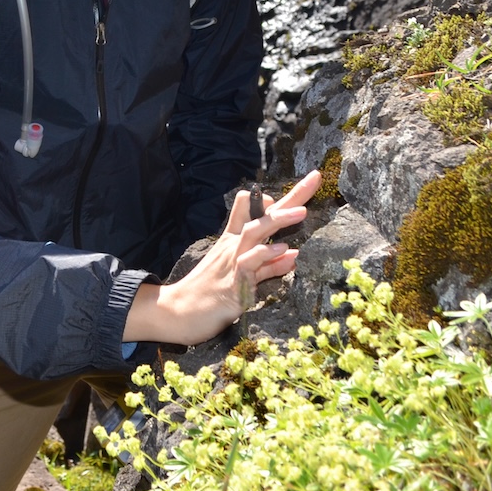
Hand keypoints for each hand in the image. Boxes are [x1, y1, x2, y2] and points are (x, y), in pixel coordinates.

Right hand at [122, 170, 320, 346]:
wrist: (176, 312)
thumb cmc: (207, 295)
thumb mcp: (242, 277)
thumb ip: (268, 266)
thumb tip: (292, 254)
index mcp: (234, 242)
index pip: (255, 210)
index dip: (277, 201)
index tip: (302, 195)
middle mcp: (234, 246)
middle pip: (263, 212)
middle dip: (291, 196)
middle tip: (315, 178)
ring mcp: (232, 262)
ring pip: (255, 231)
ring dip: (279, 219)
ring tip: (302, 211)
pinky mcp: (232, 284)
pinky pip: (249, 264)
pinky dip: (267, 256)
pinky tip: (285, 251)